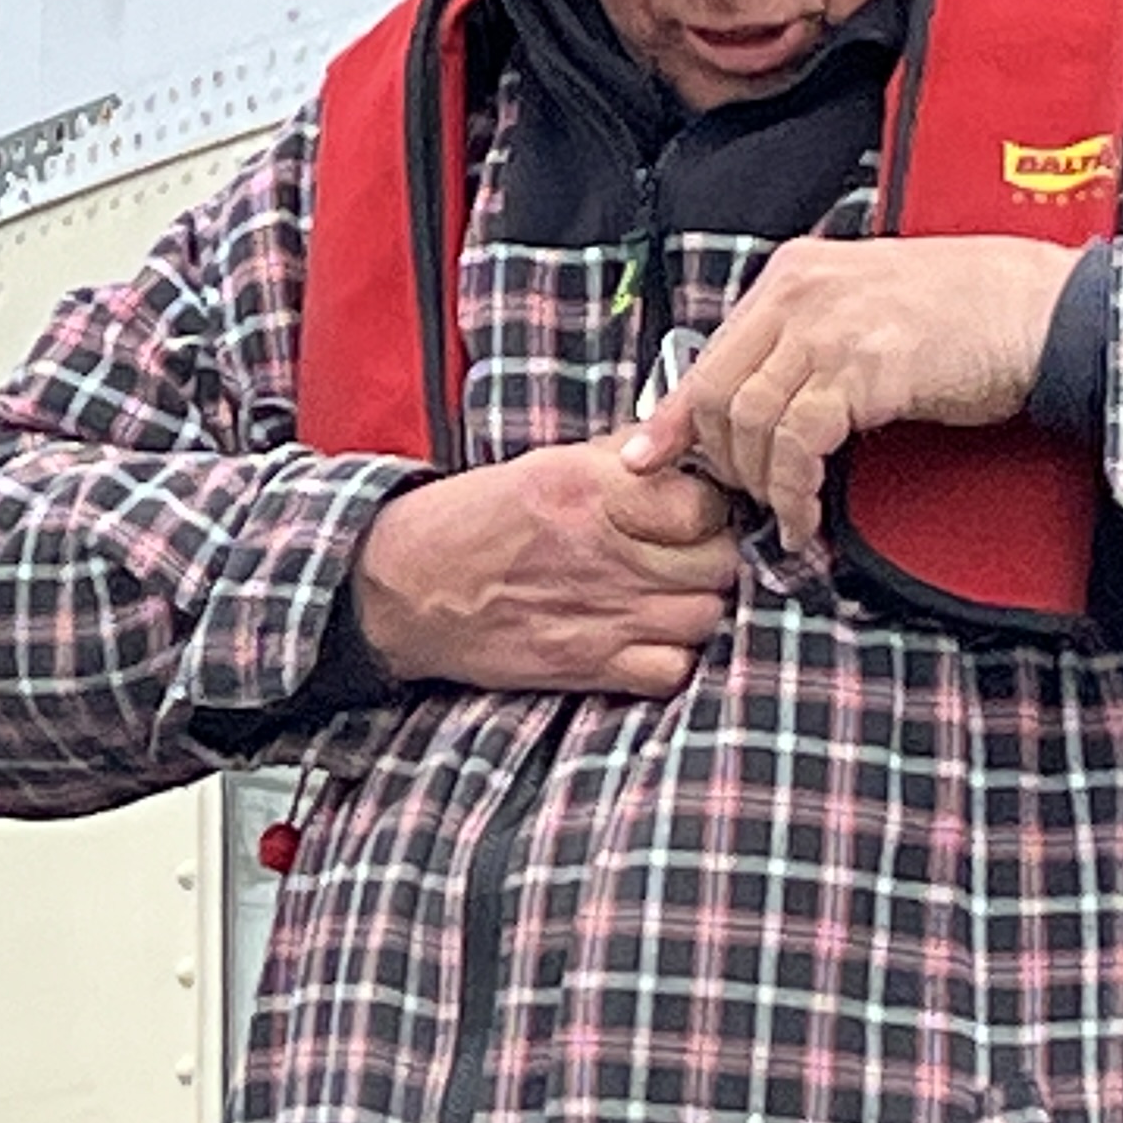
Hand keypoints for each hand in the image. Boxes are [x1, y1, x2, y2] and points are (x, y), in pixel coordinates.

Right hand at [349, 439, 739, 696]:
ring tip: (667, 595)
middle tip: (685, 556)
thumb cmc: (470, 521)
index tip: (691, 512)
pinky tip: (648, 638)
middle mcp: (604, 553)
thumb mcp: (544, 464)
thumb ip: (617, 459)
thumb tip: (678, 452)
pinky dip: (671, 658)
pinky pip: (672, 670)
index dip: (708, 509)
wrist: (403, 587)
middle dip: (712, 558)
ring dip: (695, 607)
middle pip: (719, 564)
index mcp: (592, 491)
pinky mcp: (586, 665)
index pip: (706, 505)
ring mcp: (600, 615)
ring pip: (705, 617)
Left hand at [624, 236, 1077, 552]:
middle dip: (721, 459)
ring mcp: (829, 328)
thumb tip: (752, 395)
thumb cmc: (964, 315)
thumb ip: (802, 341)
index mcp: (792, 273)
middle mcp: (799, 293)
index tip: (648, 457)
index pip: (710, 352)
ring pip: (750, 422)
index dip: (677, 416)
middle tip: (745, 497)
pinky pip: (799, 445)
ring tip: (784, 514)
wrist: (1042, 311)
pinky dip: (794, 492)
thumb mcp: (862, 308)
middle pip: (717, 391)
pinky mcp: (862, 370)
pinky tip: (807, 517)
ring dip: (761, 484)